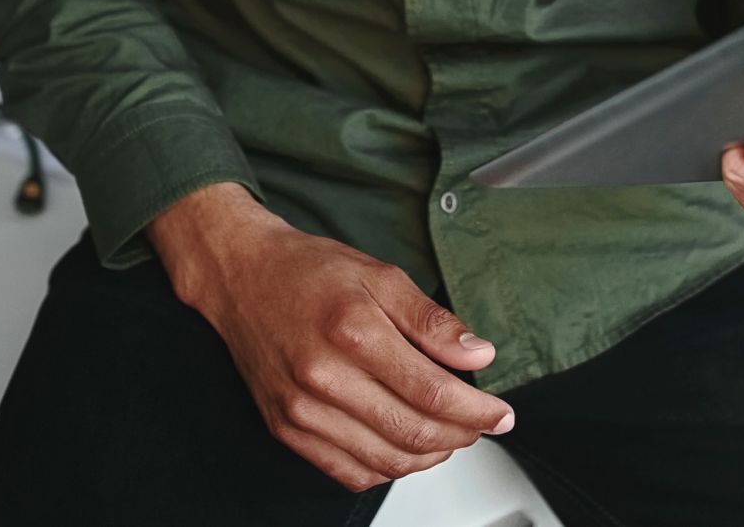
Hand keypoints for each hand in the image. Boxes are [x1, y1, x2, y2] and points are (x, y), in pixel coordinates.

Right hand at [147, 183, 514, 492]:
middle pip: (410, 432)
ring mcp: (301, 411)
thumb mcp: (380, 274)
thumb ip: (431, 320)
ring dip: (428, 457)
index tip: (501, 413)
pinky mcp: (286, 430)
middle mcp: (323, 377)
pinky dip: (386, 470)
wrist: (242, 277)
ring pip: (383, 461)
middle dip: (460, 436)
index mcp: (352, 331)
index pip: (431, 392)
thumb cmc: (309, 271)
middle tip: (482, 426)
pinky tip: (405, 449)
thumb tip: (478, 354)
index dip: (475, 410)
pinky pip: (347, 472)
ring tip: (450, 437)